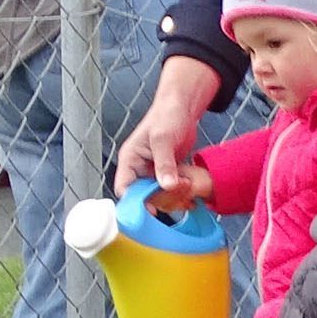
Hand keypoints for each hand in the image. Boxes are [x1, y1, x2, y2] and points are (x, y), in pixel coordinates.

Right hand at [115, 58, 220, 195]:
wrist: (183, 107)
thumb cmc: (167, 116)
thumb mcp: (163, 139)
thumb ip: (164, 164)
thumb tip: (167, 186)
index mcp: (130, 160)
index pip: (124, 188)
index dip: (135, 202)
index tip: (152, 210)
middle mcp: (139, 168)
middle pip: (143, 196)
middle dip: (160, 200)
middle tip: (178, 198)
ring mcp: (153, 171)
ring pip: (158, 195)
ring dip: (172, 199)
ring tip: (188, 194)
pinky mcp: (167, 172)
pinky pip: (170, 189)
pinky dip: (180, 194)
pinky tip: (192, 196)